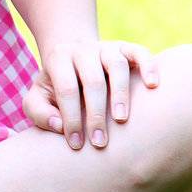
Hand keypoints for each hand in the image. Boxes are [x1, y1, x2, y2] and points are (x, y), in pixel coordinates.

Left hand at [23, 38, 160, 149]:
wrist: (72, 59)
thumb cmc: (56, 87)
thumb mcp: (38, 98)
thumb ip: (39, 112)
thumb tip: (60, 126)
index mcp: (58, 59)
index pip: (66, 89)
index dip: (71, 118)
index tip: (77, 144)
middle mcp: (83, 50)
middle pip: (92, 80)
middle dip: (96, 114)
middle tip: (100, 142)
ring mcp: (106, 47)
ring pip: (117, 65)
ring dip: (121, 94)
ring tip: (122, 120)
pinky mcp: (126, 49)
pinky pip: (140, 53)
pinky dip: (148, 66)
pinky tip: (152, 86)